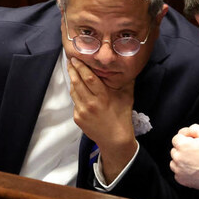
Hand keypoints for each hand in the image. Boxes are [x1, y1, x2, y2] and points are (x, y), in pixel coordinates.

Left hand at [67, 57, 136, 182]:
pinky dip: (75, 94)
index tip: (76, 58)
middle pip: (77, 82)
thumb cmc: (122, 117)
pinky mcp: (77, 118)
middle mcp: (90, 103)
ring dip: (72, 80)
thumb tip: (128, 67)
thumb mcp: (127, 97)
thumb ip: (126, 81)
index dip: (81, 67)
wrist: (115, 140)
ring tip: (71, 70)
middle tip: (70, 60)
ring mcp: (82, 111)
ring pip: (73, 91)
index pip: (88, 78)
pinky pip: (75, 102)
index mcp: (103, 97)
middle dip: (72, 70)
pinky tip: (77, 88)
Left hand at [170, 124, 198, 189]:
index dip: (186, 139)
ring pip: (175, 162)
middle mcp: (178, 158)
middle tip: (196, 152)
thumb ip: (194, 128)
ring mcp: (179, 170)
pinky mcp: (181, 179)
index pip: (176, 138)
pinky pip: (178, 173)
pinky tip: (194, 169)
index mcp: (182, 145)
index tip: (194, 143)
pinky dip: (184, 171)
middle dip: (183, 150)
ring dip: (182, 160)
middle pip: (175, 150)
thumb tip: (186, 132)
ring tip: (196, 161)